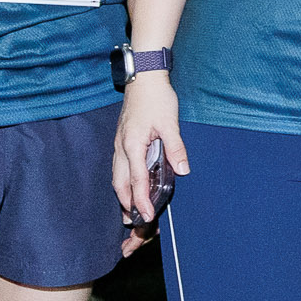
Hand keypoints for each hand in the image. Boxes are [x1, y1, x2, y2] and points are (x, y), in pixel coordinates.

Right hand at [113, 76, 185, 228]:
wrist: (143, 77)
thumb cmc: (157, 98)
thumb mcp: (170, 122)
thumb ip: (175, 147)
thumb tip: (183, 170)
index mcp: (132, 145)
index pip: (136, 180)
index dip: (141, 200)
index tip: (147, 217)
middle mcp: (121, 148)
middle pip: (120, 183)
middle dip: (127, 204)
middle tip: (135, 222)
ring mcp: (119, 145)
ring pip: (117, 177)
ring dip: (124, 195)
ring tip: (132, 212)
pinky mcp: (122, 141)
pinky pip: (120, 168)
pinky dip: (124, 182)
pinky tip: (132, 187)